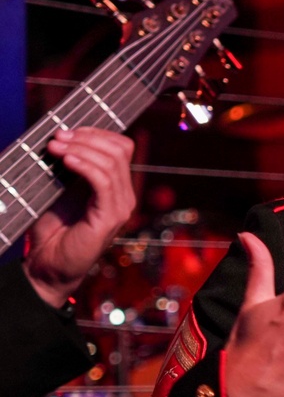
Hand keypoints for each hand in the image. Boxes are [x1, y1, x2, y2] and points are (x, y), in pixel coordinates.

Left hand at [24, 127, 135, 307]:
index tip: (66, 130)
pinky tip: (67, 160)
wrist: (47, 266)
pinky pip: (104, 182)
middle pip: (120, 149)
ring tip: (55, 147)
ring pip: (112, 162)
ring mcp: (120, 208)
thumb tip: (59, 136)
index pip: (121, 147)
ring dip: (81, 148)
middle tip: (58, 137)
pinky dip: (85, 165)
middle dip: (87, 136)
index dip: (96, 132)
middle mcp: (123, 197)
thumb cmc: (50, 231)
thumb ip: (67, 166)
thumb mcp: (59, 189)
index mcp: (115, 188)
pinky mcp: (109, 219)